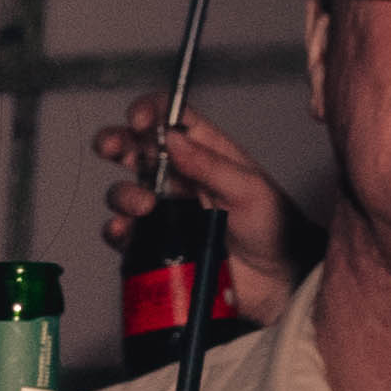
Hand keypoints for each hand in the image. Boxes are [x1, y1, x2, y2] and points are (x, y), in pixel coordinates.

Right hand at [90, 99, 318, 286]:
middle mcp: (180, 176)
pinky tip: (126, 231)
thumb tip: (173, 138)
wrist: (277, 279)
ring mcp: (165, 209)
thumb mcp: (250, 188)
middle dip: (115, 143)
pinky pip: (123, 233)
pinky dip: (116, 230)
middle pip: (134, 148)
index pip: (172, 117)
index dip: (150, 110)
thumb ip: (210, 164)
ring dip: (123, 194)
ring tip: (144, 207)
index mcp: (207, 151)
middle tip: (112, 148)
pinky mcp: (155, 242)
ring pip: (123, 191)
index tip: (140, 120)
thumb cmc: (275, 228)